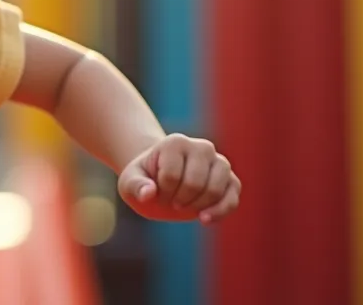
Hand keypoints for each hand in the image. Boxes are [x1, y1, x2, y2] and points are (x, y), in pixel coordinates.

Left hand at [117, 133, 240, 224]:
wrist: (161, 181)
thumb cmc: (144, 179)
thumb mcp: (129, 182)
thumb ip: (135, 186)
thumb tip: (148, 193)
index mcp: (175, 142)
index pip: (171, 176)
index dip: (162, 192)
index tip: (156, 192)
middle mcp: (202, 147)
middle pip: (195, 184)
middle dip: (179, 200)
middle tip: (170, 200)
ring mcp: (220, 163)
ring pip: (216, 190)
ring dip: (197, 207)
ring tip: (184, 205)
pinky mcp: (231, 180)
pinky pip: (233, 198)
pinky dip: (220, 212)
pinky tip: (204, 220)